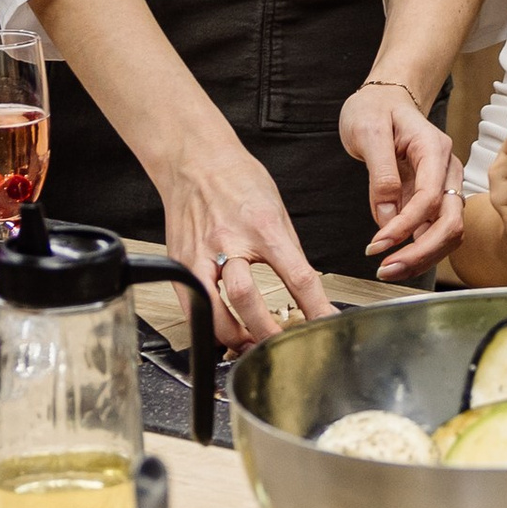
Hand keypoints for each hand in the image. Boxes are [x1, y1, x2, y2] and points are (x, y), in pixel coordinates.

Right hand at [154, 140, 332, 348]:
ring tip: (250, 344)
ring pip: (214, 312)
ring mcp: (200, 255)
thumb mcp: (276, 211)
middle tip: (281, 345)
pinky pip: (192, 308)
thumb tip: (304, 290)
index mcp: (263, 227)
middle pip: (247, 299)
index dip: (316, 307)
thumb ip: (288, 251)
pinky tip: (222, 331)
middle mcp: (229, 242)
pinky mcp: (180, 264)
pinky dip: (208, 327)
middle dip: (267, 332)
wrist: (195, 162)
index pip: (297, 276)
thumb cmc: (237, 181)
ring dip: (235, 338)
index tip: (326, 324)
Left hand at [345, 81, 466, 282]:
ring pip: (448, 232)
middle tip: (386, 269)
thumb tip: (387, 218)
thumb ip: (381, 175)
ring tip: (388, 269)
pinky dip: (419, 249)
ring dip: (422, 257)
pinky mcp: (434, 197)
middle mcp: (447, 170)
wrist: (383, 99)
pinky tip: (396, 259)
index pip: (430, 197)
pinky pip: (435, 229)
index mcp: (434, 149)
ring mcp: (444, 185)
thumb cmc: (374, 109)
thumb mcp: (368, 132)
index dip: (406, 226)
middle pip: (450, 222)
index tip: (377, 245)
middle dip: (421, 252)